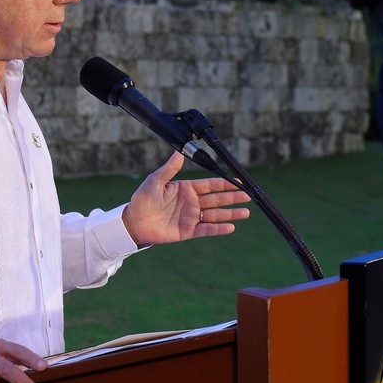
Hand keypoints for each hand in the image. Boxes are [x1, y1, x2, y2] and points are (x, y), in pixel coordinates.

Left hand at [122, 152, 250, 245]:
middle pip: (217, 199)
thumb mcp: (155, 181)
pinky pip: (206, 230)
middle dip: (233, 197)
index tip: (239, 181)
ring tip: (245, 213)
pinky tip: (230, 227)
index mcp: (187, 188)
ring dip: (230, 213)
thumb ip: (169, 169)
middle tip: (248, 196)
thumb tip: (178, 151)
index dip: (225, 184)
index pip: (210, 185)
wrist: (133, 222)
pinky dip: (218, 229)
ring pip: (215, 215)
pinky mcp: (188, 231)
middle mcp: (192, 202)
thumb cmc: (143, 200)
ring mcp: (191, 217)